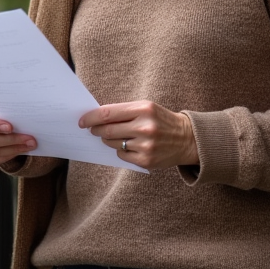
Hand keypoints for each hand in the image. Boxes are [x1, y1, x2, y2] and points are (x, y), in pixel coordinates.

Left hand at [79, 100, 198, 168]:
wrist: (187, 139)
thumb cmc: (161, 120)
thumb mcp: (146, 108)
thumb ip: (124, 111)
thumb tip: (96, 117)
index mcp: (144, 109)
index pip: (108, 113)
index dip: (91, 117)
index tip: (82, 120)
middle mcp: (145, 127)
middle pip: (107, 130)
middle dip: (96, 130)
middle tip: (91, 129)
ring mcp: (146, 145)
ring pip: (113, 143)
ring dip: (108, 140)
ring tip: (114, 136)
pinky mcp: (146, 160)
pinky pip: (122, 155)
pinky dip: (120, 151)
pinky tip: (130, 146)